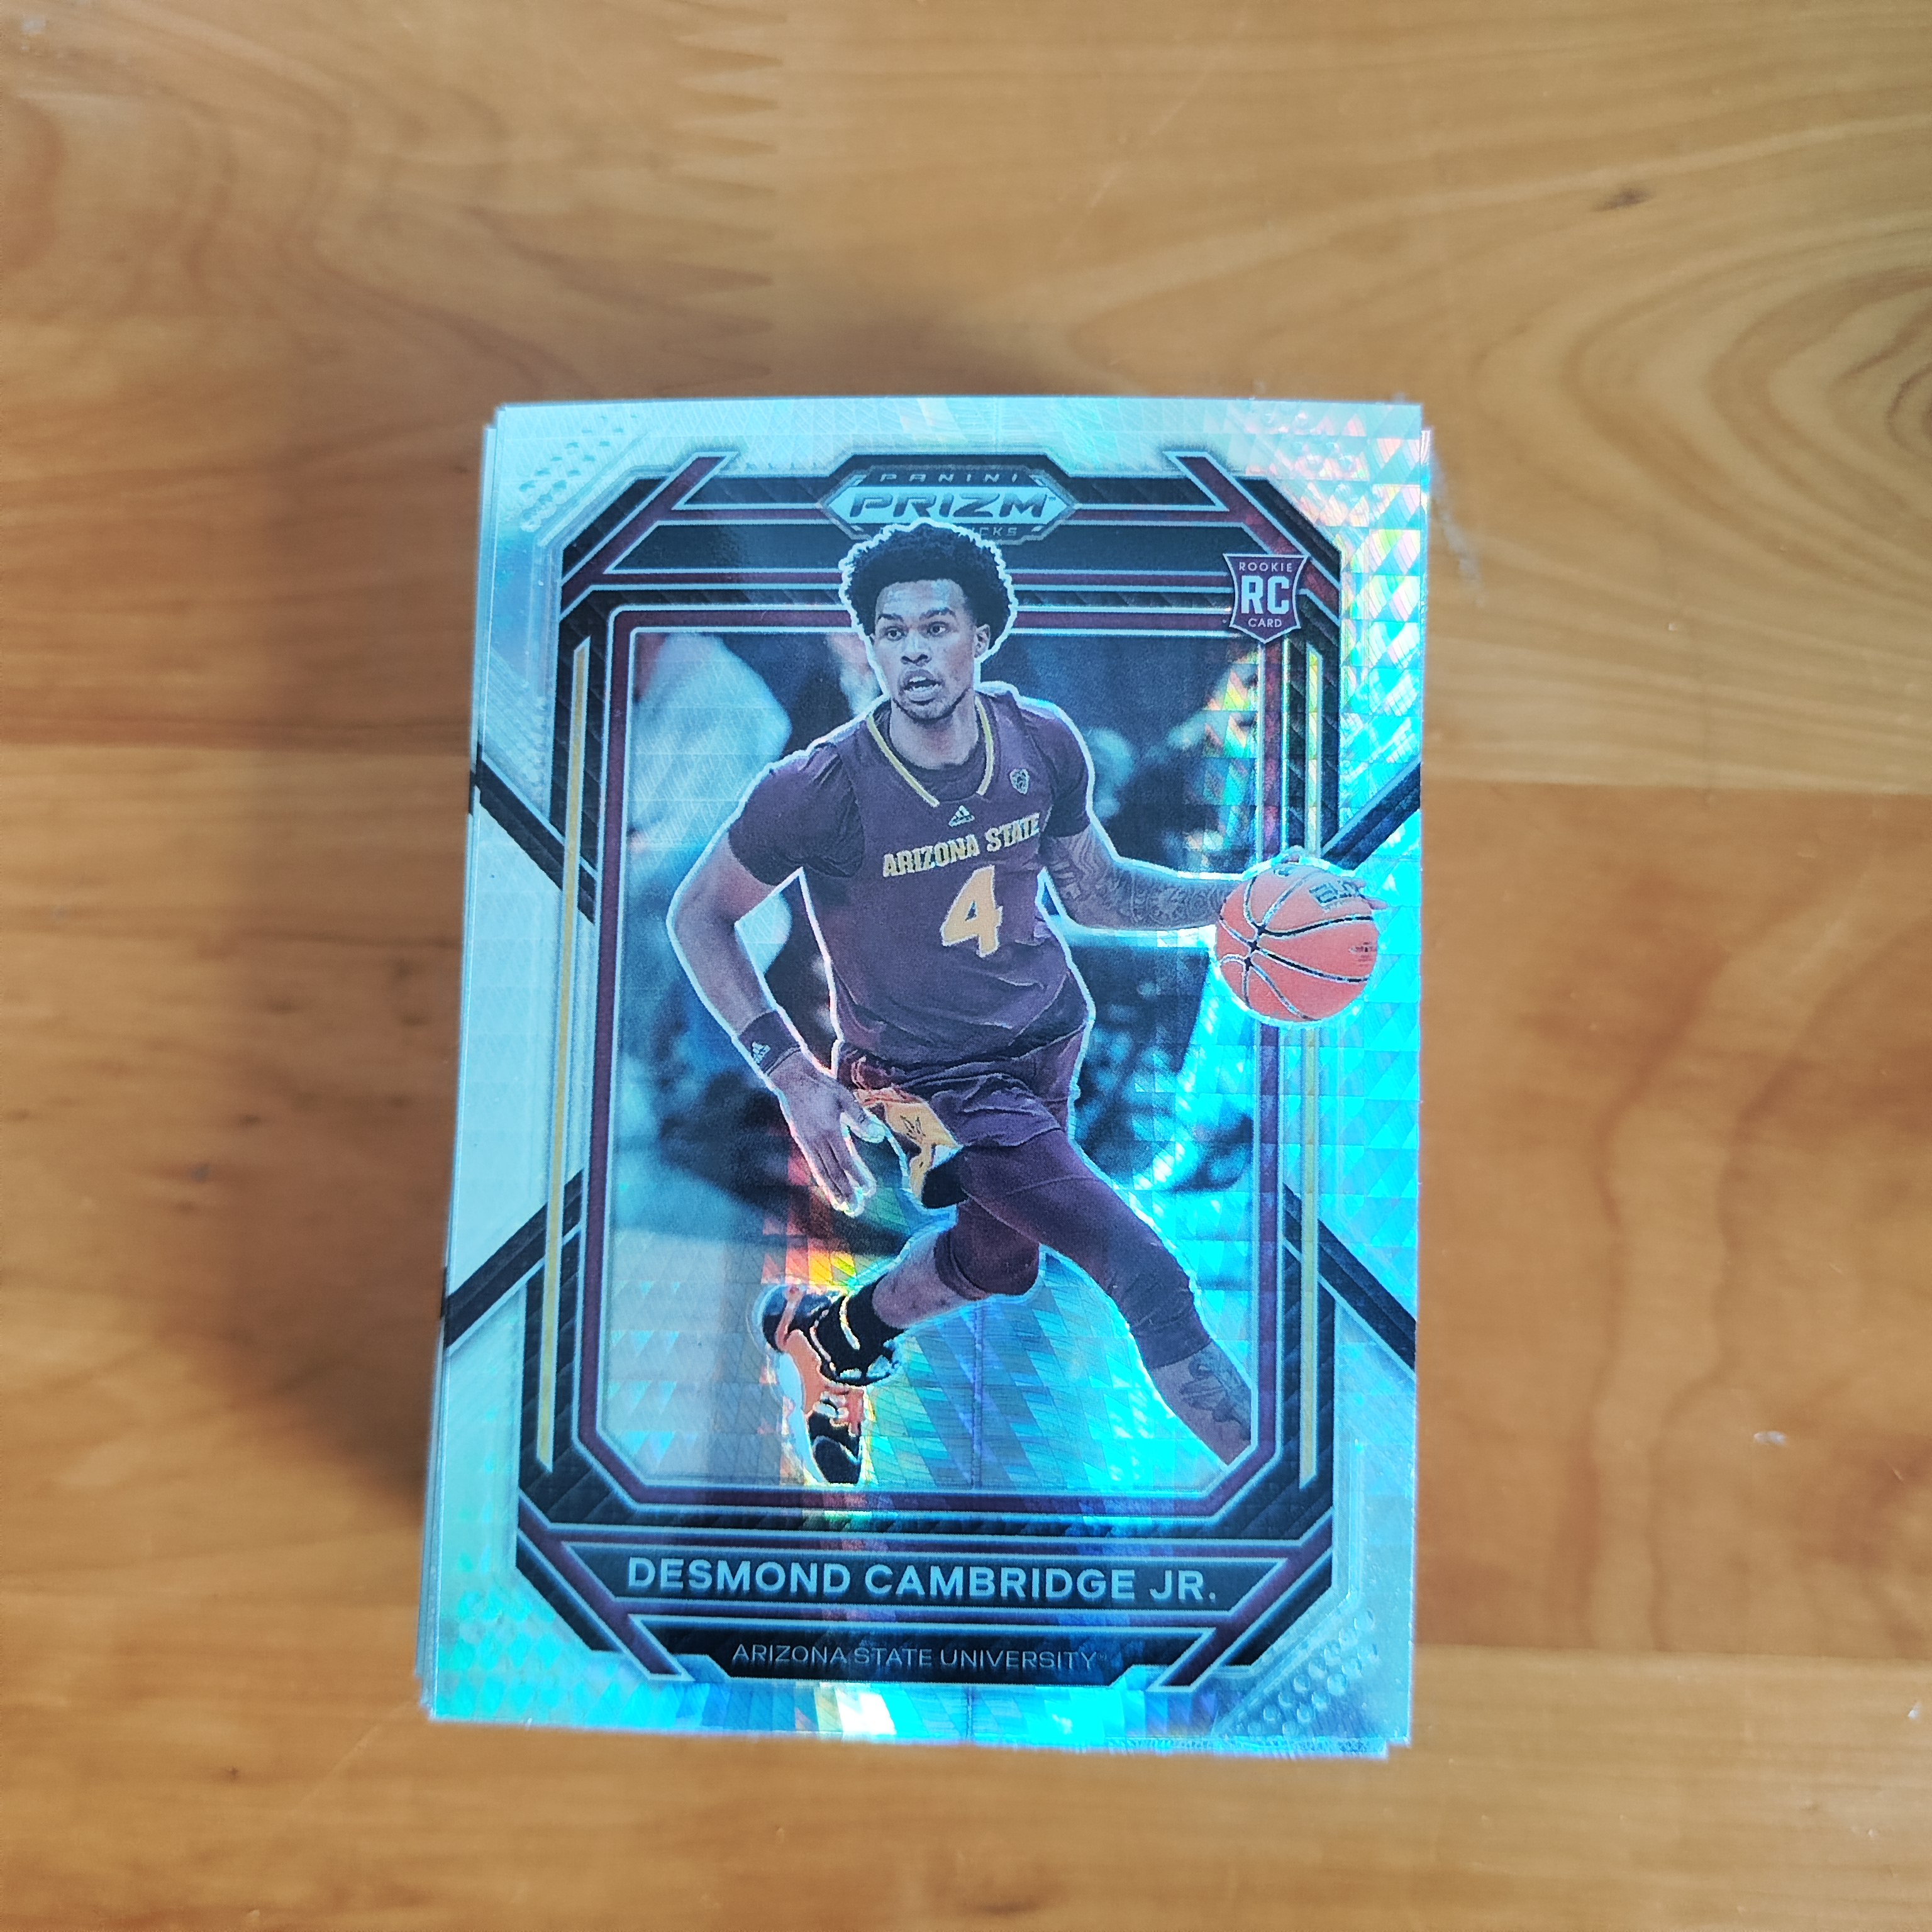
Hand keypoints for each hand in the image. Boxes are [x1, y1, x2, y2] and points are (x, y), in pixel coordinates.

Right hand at [766, 1056, 884, 1214]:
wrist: (792, 1079)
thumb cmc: (822, 1086)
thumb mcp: (844, 1097)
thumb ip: (860, 1118)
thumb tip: (879, 1135)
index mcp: (829, 1130)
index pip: (845, 1160)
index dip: (857, 1176)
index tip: (868, 1190)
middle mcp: (817, 1140)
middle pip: (833, 1172)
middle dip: (845, 1191)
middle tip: (856, 1209)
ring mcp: (807, 1142)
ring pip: (821, 1172)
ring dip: (832, 1190)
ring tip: (842, 1206)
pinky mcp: (801, 1141)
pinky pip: (813, 1165)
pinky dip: (822, 1179)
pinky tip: (828, 1188)